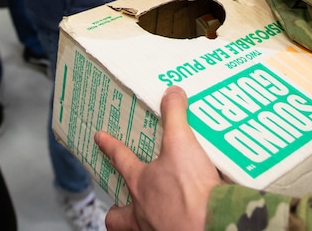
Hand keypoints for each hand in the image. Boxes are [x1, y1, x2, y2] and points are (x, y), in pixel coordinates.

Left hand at [98, 86, 219, 230]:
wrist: (212, 228)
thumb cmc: (189, 192)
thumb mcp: (182, 144)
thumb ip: (175, 117)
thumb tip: (172, 93)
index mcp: (141, 184)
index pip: (120, 159)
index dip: (110, 147)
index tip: (100, 138)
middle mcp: (143, 212)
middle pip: (118, 216)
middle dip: (118, 211)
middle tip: (122, 205)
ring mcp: (156, 230)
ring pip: (136, 230)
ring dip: (141, 223)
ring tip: (152, 216)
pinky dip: (168, 227)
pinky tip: (181, 220)